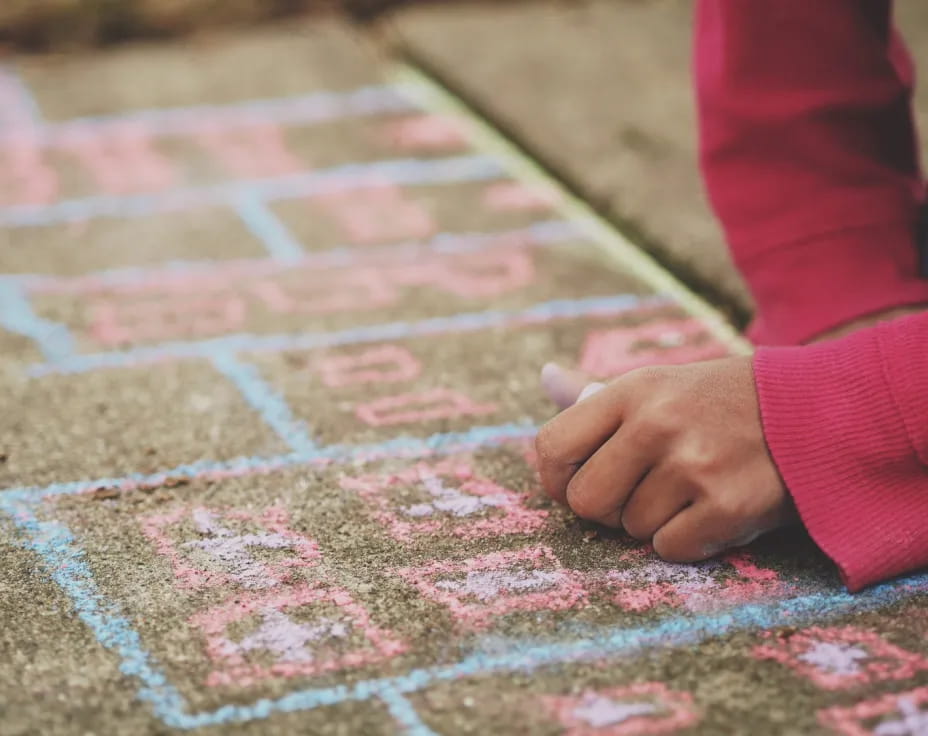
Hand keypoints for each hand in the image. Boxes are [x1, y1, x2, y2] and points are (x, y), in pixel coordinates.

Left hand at [535, 358, 795, 560]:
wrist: (813, 411)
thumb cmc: (719, 403)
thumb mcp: (658, 384)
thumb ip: (596, 395)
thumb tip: (545, 378)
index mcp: (631, 391)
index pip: (552, 447)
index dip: (557, 477)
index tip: (578, 481)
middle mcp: (656, 424)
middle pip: (584, 501)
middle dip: (605, 508)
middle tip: (637, 493)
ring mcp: (693, 465)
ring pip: (630, 528)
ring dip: (653, 521)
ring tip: (688, 491)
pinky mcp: (727, 506)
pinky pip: (670, 549)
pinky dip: (686, 540)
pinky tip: (710, 510)